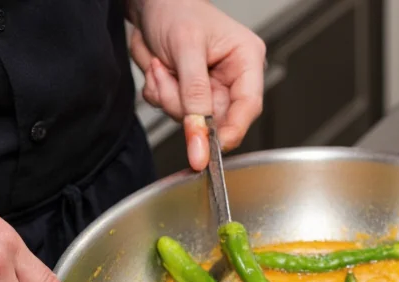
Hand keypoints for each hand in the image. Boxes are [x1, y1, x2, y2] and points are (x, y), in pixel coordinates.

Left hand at [129, 0, 265, 169]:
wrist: (149, 2)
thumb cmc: (175, 9)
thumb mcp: (186, 48)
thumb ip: (194, 95)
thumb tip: (202, 138)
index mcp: (247, 61)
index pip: (249, 107)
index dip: (230, 131)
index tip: (208, 149)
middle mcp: (233, 79)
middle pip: (216, 119)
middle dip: (185, 105)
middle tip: (166, 76)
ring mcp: (211, 89)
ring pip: (191, 119)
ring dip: (167, 96)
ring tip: (161, 65)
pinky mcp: (190, 95)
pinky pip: (173, 112)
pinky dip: (159, 93)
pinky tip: (159, 70)